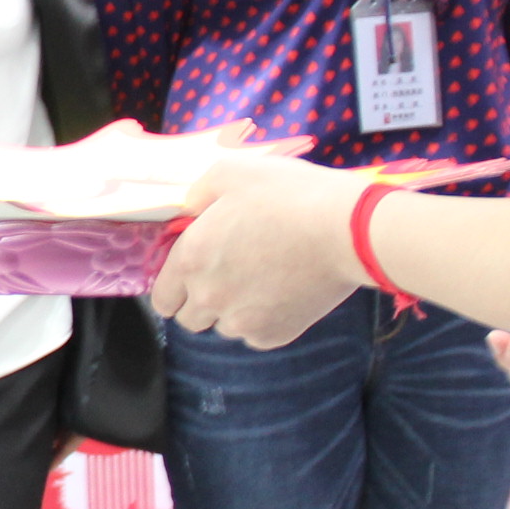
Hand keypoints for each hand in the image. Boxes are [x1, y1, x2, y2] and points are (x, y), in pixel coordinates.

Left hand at [150, 151, 363, 349]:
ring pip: (223, 327)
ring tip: (262, 280)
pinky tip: (283, 291)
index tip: (193, 275)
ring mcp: (241, 321)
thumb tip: (190, 208)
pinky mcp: (274, 335)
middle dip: (201, 302)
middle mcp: (209, 297)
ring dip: (233, 310)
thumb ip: (199, 193)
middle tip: (229, 275)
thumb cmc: (290, 195)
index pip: (162, 297)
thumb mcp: (233, 172)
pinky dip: (264, 319)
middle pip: (188, 319)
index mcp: (191, 259)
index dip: (175, 286)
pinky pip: (256, 334)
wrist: (347, 230)